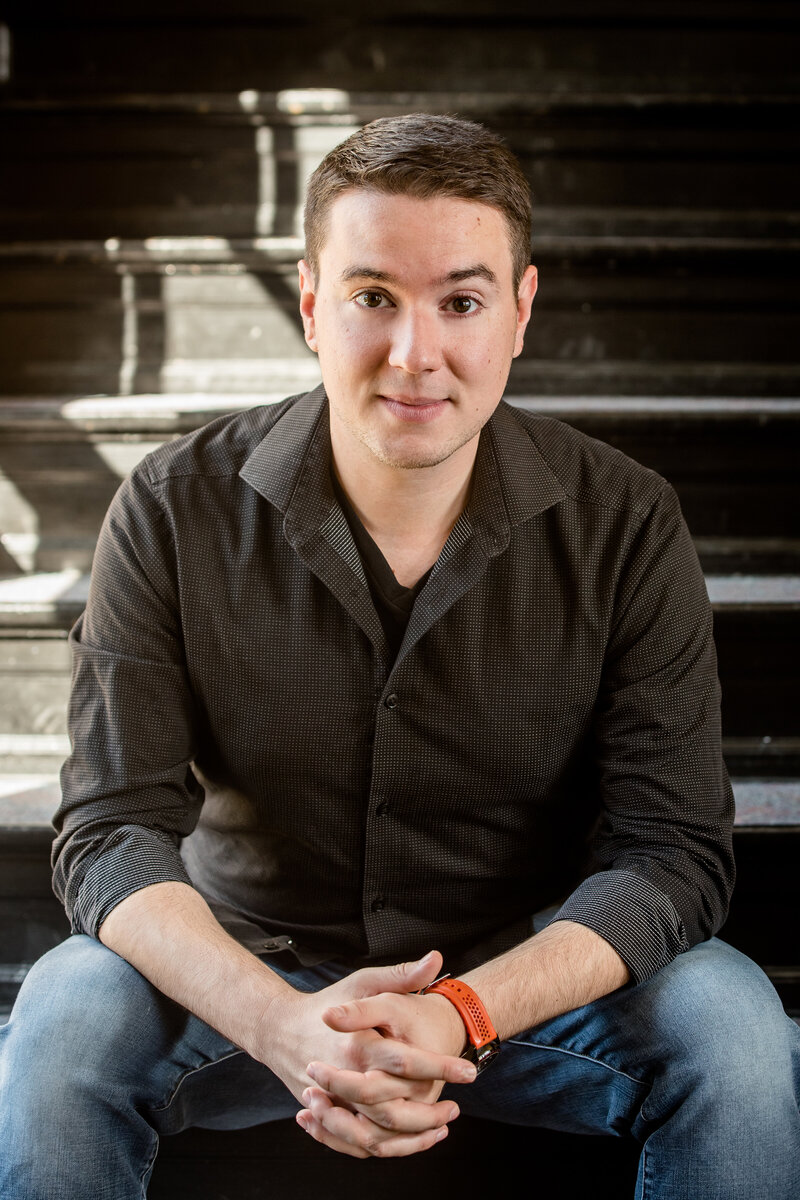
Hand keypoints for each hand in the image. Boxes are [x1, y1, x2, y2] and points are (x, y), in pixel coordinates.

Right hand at [260, 951, 474, 1157]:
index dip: (440, 1068)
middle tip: (456, 1108)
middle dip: (429, 1114)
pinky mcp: (328, 1117)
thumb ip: (400, 976)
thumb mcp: (363, 982)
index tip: (469, 1073)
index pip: (405, 1061)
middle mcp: (345, 1078)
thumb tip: (436, 959)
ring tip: (441, 1127)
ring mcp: (333, 1102)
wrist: (279, 1030)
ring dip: (413, 1139)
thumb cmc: (327, 1003)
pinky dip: (387, 1149)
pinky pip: (358, 1145)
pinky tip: (412, 1140)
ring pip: (376, 1137)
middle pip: (392, 1109)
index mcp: (357, 1044)